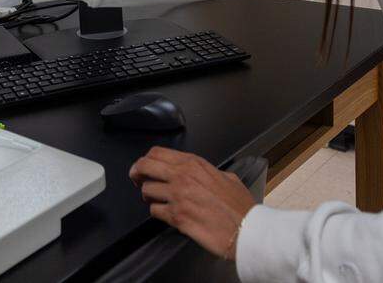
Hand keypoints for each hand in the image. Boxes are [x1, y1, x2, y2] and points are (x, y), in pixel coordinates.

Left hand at [129, 147, 255, 259]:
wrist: (246, 229)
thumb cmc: (240, 206)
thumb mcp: (226, 177)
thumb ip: (208, 172)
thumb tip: (200, 174)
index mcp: (194, 163)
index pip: (157, 152)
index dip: (146, 160)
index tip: (145, 166)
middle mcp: (183, 176)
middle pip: (145, 166)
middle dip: (137, 174)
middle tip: (137, 180)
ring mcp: (178, 196)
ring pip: (146, 190)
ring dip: (149, 196)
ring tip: (158, 200)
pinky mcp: (176, 216)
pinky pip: (154, 211)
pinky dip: (158, 213)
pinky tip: (167, 214)